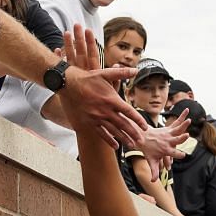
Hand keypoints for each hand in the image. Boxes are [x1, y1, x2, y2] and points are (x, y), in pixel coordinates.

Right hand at [56, 26, 145, 144]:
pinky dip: (109, 140)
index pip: (129, 112)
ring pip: (113, 131)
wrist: (70, 85)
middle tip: (141, 142)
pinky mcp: (89, 121)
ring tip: (132, 145)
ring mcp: (97, 117)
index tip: (145, 127)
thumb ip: (122, 73)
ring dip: (124, 139)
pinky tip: (116, 146)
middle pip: (123, 124)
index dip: (138, 120)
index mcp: (112, 99)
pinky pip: (101, 133)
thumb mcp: (106, 73)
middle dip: (133, 134)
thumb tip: (135, 70)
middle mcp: (105, 110)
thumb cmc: (89, 78)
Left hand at [135, 113, 191, 176]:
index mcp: (165, 150)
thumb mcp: (151, 161)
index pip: (173, 154)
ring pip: (178, 129)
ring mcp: (168, 134)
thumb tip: (153, 182)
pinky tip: (187, 110)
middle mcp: (168, 141)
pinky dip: (182, 116)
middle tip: (186, 136)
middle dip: (181, 138)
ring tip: (189, 120)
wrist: (141, 137)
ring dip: (184, 125)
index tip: (183, 155)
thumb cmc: (148, 150)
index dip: (178, 155)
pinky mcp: (169, 128)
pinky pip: (177, 122)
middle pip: (176, 140)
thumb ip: (154, 171)